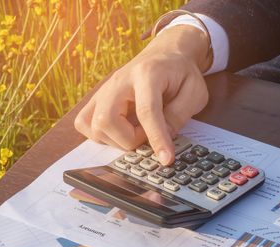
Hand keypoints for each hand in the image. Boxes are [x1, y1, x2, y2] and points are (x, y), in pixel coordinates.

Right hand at [74, 25, 210, 164]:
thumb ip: (179, 115)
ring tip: (137, 132)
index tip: (166, 159)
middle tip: (148, 137)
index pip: (147, 111)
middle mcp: (120, 80)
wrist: (167, 54)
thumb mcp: (194, 92)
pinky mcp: (98, 98)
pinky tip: (121, 131)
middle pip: (107, 119)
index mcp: (148, 73)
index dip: (156, 138)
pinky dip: (101, 135)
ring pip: (92, 124)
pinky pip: (84, 122)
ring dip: (116, 139)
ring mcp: (105, 88)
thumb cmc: (181, 73)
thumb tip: (162, 139)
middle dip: (129, 140)